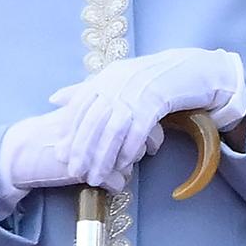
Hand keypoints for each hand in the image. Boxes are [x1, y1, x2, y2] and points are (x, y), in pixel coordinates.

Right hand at [0, 106, 143, 195]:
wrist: (23, 151)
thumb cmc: (53, 133)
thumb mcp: (78, 115)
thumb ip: (101, 110)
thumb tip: (128, 112)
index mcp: (101, 111)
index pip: (138, 117)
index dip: (146, 129)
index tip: (148, 138)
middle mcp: (101, 128)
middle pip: (138, 140)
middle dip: (138, 150)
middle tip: (137, 155)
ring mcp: (94, 150)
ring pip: (129, 162)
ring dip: (126, 168)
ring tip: (117, 169)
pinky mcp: (87, 171)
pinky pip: (116, 182)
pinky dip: (115, 185)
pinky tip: (108, 183)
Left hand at [49, 47, 245, 187]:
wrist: (192, 69)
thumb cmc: (153, 78)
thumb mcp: (118, 79)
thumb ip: (86, 89)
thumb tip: (53, 99)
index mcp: (107, 76)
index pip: (81, 107)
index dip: (71, 132)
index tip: (62, 154)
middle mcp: (119, 82)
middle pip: (94, 121)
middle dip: (83, 149)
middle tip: (76, 172)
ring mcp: (138, 90)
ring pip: (113, 129)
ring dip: (103, 156)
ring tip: (97, 176)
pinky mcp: (158, 99)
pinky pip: (138, 129)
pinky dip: (129, 148)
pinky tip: (124, 164)